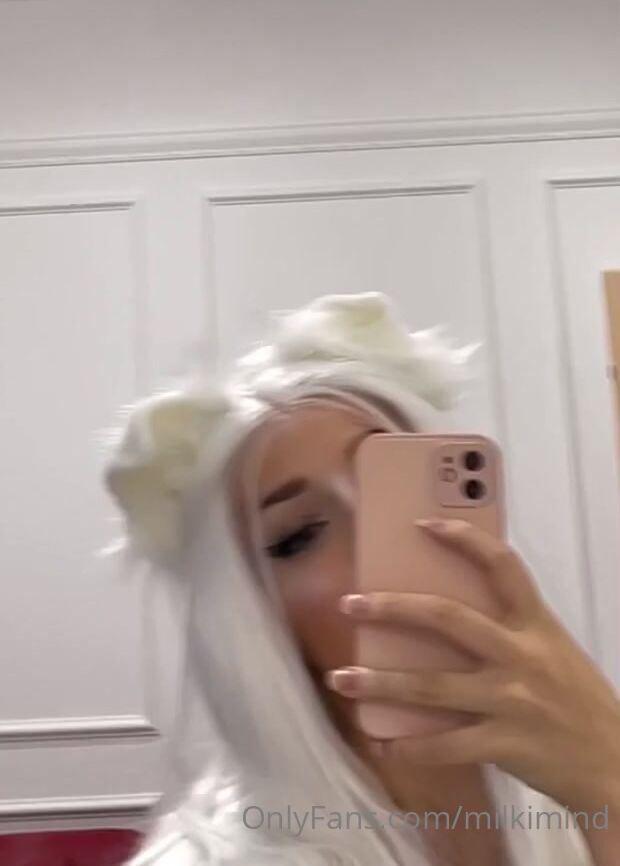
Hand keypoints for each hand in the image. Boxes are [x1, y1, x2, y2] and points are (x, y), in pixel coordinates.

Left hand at [326, 518, 619, 815]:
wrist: (614, 762)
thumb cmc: (576, 698)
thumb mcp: (551, 648)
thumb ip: (509, 627)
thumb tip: (444, 610)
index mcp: (535, 625)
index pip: (502, 566)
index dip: (464, 539)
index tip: (423, 523)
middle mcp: (521, 655)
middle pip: (448, 619)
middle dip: (393, 609)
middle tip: (350, 604)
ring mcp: (511, 700)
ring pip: (432, 686)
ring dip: (381, 683)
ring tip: (341, 678)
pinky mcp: (505, 744)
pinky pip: (447, 744)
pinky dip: (411, 745)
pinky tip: (383, 743)